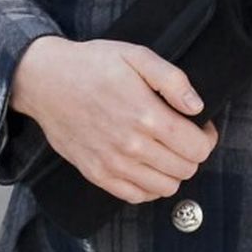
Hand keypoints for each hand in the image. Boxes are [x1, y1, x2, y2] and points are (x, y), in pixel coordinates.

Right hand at [9, 36, 217, 204]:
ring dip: (172, 171)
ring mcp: (113, 164)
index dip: (205, 137)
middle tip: (180, 135)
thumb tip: (197, 106)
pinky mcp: (97, 174)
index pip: (198, 149)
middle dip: (190, 153)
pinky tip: (144, 165)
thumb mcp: (135, 55)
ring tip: (163, 149)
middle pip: (186, 169)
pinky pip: (137, 196)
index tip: (199, 126)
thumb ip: (172, 78)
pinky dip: (148, 186)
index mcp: (146, 115)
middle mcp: (132, 146)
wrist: (46, 80)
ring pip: (165, 188)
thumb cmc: (91, 64)